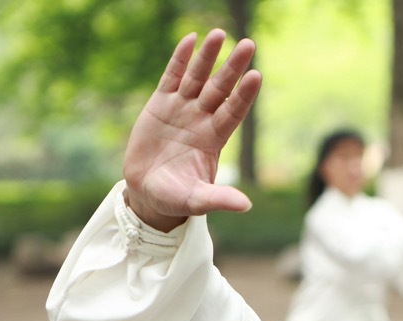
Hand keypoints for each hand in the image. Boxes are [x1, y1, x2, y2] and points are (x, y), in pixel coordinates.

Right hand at [122, 29, 261, 230]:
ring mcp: (182, 109)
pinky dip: (180, 59)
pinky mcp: (160, 104)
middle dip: (233, 67)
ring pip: (198, 77)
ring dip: (208, 56)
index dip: (244, 95)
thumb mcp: (196, 201)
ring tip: (219, 34)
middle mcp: (202, 119)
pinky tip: (190, 39)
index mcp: (214, 139)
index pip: (234, 112)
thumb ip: (219, 199)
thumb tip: (246, 205)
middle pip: (221, 88)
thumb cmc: (175, 198)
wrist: (146, 192)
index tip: (256, 76)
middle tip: (248, 44)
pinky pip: (172, 77)